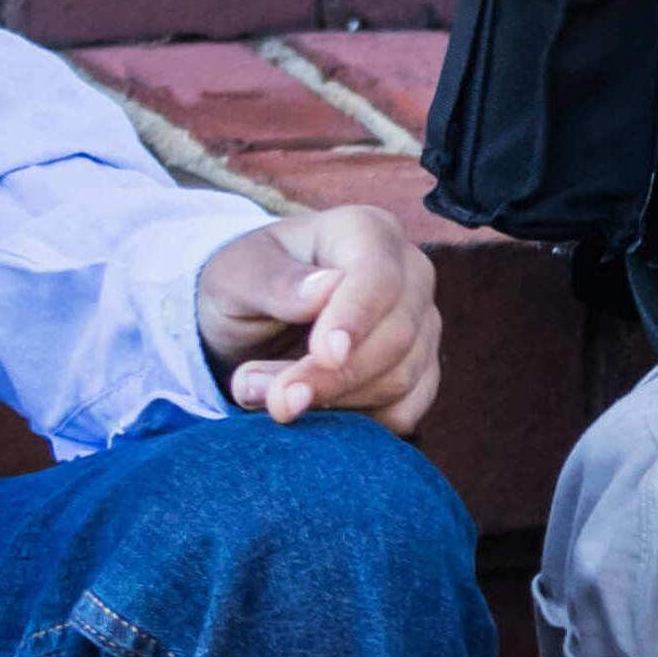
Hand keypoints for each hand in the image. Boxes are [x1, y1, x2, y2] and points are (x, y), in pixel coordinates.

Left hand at [198, 205, 444, 427]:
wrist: (254, 320)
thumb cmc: (246, 283)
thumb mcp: (236, 274)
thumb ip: (274, 282)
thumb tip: (324, 291)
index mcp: (369, 231)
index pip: (380, 276)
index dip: (355, 318)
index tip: (323, 354)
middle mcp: (410, 274)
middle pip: (395, 336)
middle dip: (329, 376)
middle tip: (260, 393)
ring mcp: (421, 325)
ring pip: (401, 379)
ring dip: (330, 402)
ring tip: (267, 398)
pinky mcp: (420, 372)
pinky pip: (405, 410)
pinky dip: (356, 424)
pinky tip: (310, 415)